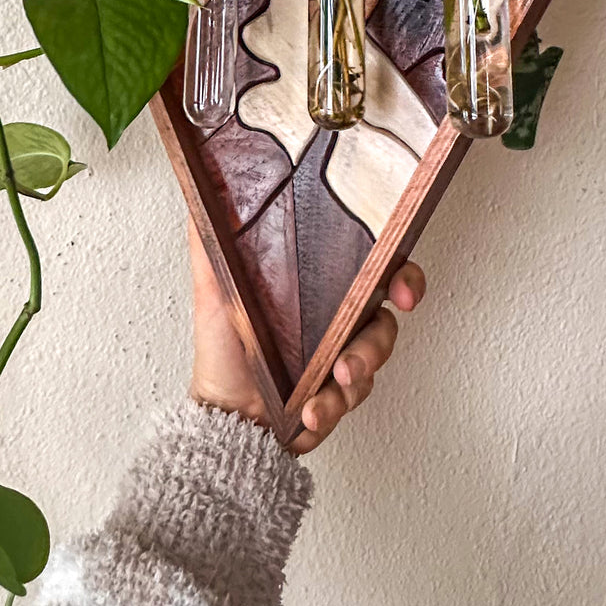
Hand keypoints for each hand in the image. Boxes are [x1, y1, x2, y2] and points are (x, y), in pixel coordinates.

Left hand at [187, 220, 425, 453]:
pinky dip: (330, 405)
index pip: (376, 270)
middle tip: (354, 353)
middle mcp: (341, 319)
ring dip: (354, 372)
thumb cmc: (221, 346)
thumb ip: (210, 243)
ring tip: (331, 380)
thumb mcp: (213, 288)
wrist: (223, 411)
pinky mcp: (341, 396)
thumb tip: (203, 193)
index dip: (402, 274)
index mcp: (321, 287)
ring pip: (372, 361)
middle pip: (386, 320)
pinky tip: (310, 410)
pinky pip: (352, 397)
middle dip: (378, 339)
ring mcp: (345, 358)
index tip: (400, 284)